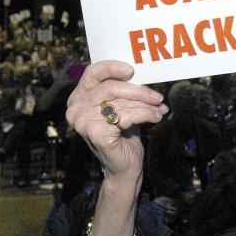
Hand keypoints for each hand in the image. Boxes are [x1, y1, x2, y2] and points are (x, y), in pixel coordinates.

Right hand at [64, 60, 167, 184]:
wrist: (124, 168)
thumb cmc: (123, 136)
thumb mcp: (121, 108)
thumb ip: (124, 91)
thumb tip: (144, 74)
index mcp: (78, 98)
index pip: (92, 74)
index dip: (111, 68)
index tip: (132, 69)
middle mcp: (76, 110)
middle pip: (110, 88)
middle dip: (138, 91)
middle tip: (157, 96)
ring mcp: (84, 123)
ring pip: (121, 103)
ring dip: (145, 105)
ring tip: (159, 109)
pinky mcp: (97, 134)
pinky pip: (126, 116)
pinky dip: (145, 115)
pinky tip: (155, 118)